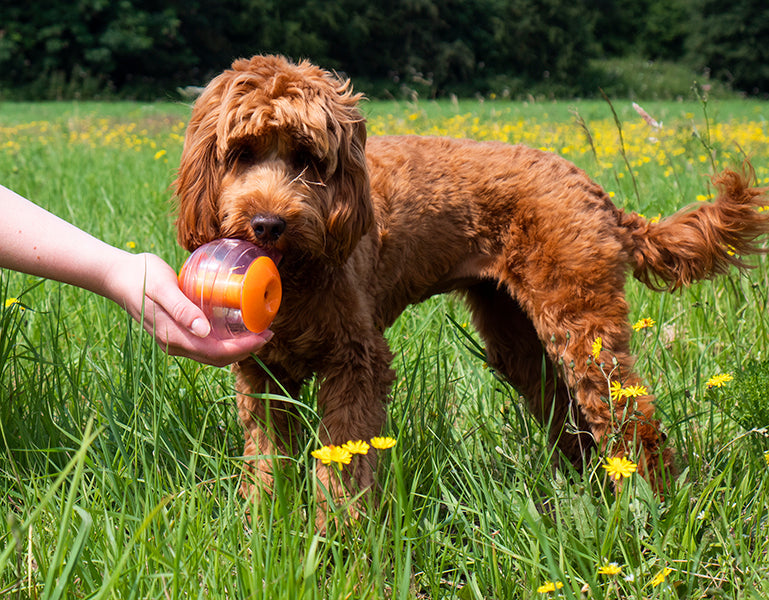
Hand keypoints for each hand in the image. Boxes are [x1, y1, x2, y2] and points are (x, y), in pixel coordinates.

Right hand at [106, 252, 271, 365]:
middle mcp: (174, 344)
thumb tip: (203, 330)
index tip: (264, 336)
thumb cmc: (141, 276)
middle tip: (267, 334)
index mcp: (173, 336)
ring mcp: (173, 340)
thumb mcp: (162, 287)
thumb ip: (181, 309)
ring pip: (211, 354)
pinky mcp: (175, 332)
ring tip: (256, 332)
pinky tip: (235, 328)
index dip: (243, 348)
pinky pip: (204, 344)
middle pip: (217, 357)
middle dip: (245, 350)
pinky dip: (223, 341)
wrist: (117, 276)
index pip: (216, 352)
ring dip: (236, 347)